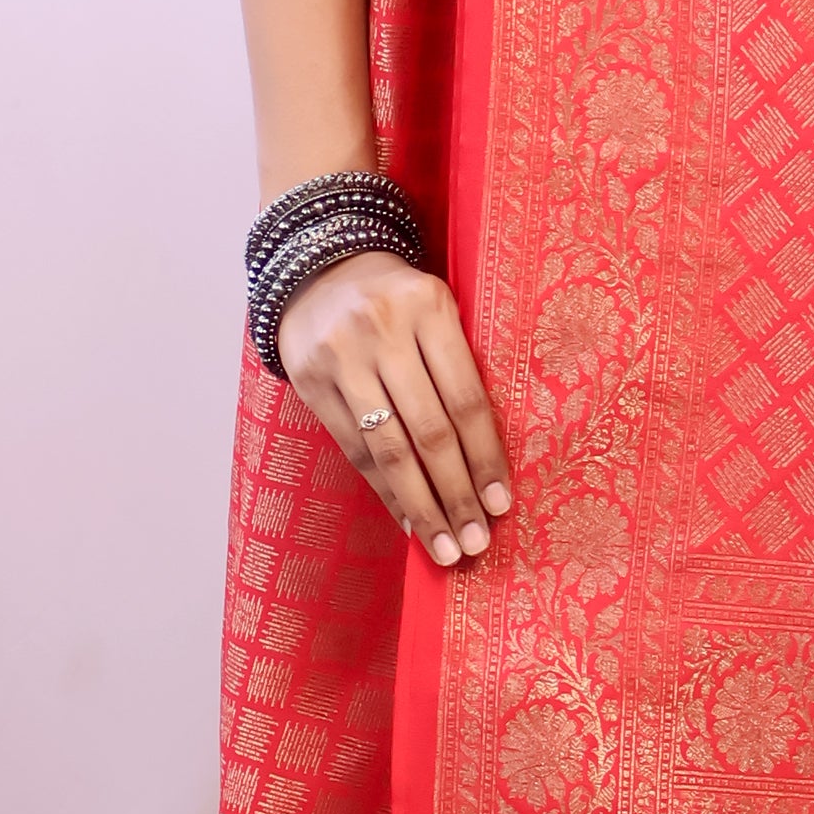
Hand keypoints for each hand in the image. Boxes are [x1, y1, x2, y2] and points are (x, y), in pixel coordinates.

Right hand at [277, 248, 512, 563]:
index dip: (486, 458)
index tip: (502, 504)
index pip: (467, 398)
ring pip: (390, 450)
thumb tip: (490, 458)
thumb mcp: (436, 308)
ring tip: (444, 547)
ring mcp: (342, 357)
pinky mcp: (311, 381)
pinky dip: (384, 491)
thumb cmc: (397, 298)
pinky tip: (407, 519)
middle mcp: (383, 331)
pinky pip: (355, 450)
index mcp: (429, 306)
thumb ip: (460, 364)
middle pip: (429, 432)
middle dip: (456, 495)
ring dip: (421, 507)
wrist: (318, 267)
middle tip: (475, 542)